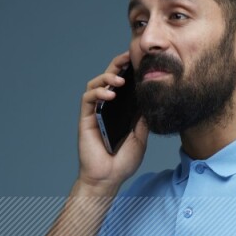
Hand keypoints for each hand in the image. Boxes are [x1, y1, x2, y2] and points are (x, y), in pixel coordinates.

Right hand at [77, 51, 148, 193]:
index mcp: (119, 111)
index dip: (129, 70)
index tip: (140, 60)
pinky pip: (88, 99)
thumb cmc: (122, 162)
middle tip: (127, 56)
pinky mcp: (86, 118)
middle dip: (117, 65)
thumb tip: (150, 101)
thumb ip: (142, 119)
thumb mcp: (140, 138)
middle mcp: (106, 108)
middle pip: (108, 79)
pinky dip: (98, 92)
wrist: (108, 179)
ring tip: (120, 79)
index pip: (123, 85)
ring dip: (107, 77)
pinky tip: (110, 94)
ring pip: (95, 84)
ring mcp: (95, 112)